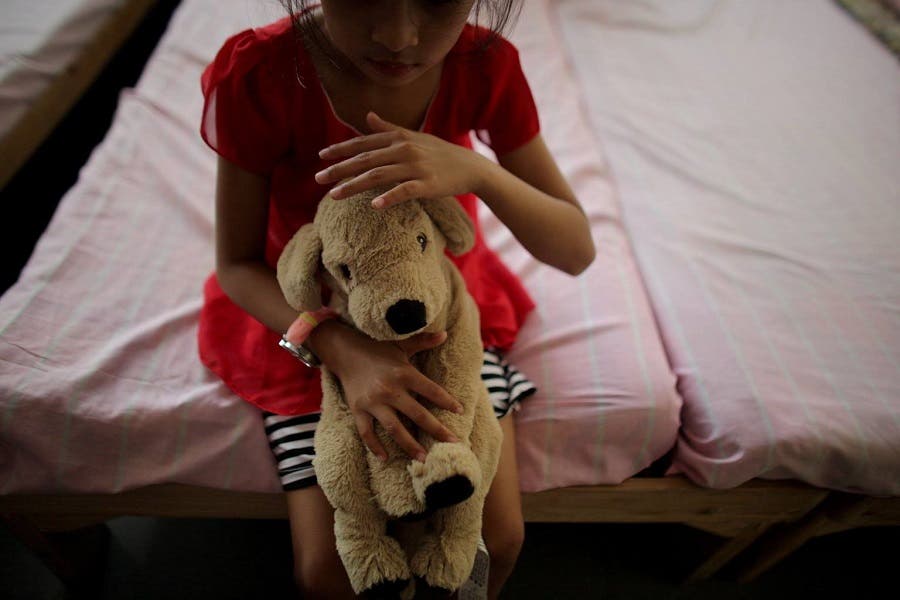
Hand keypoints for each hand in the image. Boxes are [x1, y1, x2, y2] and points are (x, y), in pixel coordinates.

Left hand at [315, 111, 487, 208]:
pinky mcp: (427, 184)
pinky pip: (405, 190)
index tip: (321, 156)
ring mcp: (416, 167)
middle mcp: (404, 149)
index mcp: (399, 138)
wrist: (471, 167)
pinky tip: (374, 206)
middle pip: (365, 159)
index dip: (341, 149)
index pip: (364, 143)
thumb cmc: (440, 153)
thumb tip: (368, 117)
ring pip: (379, 175)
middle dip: (340, 169)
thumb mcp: (414, 137)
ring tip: (335, 195)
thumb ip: (389, 129)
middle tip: (318, 179)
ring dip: (354, 185)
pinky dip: (389, 197)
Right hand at [323, 325, 463, 461]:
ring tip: (423, 459)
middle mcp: (390, 389)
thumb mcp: (401, 344)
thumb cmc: (378, 349)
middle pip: (417, 414)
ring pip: (394, 428)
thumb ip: (424, 341)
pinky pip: (367, 432)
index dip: (447, 401)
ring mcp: (373, 402)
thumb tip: (445, 334)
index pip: (431, 390)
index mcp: (404, 373)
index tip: (460, 411)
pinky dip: (374, 446)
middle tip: (453, 443)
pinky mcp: (358, 409)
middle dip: (436, 430)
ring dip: (409, 445)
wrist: (345, 352)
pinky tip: (385, 458)